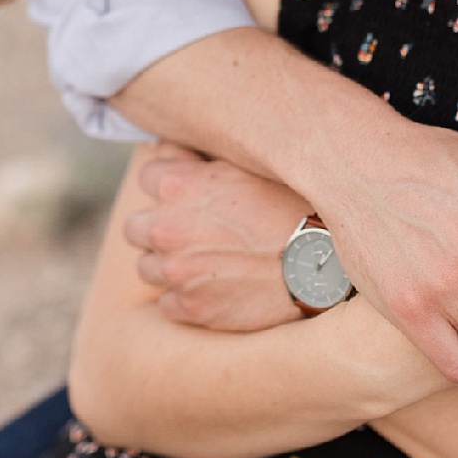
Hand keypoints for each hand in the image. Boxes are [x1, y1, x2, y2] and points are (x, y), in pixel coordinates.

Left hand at [123, 142, 309, 331]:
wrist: (322, 262)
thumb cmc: (291, 206)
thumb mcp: (245, 166)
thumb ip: (200, 161)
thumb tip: (169, 149)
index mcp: (178, 185)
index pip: (147, 177)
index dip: (169, 184)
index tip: (187, 193)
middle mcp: (167, 227)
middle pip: (134, 226)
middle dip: (157, 227)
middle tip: (188, 231)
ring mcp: (176, 271)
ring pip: (146, 267)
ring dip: (168, 264)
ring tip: (203, 262)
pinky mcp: (190, 308)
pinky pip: (167, 303)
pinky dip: (184, 298)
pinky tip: (213, 289)